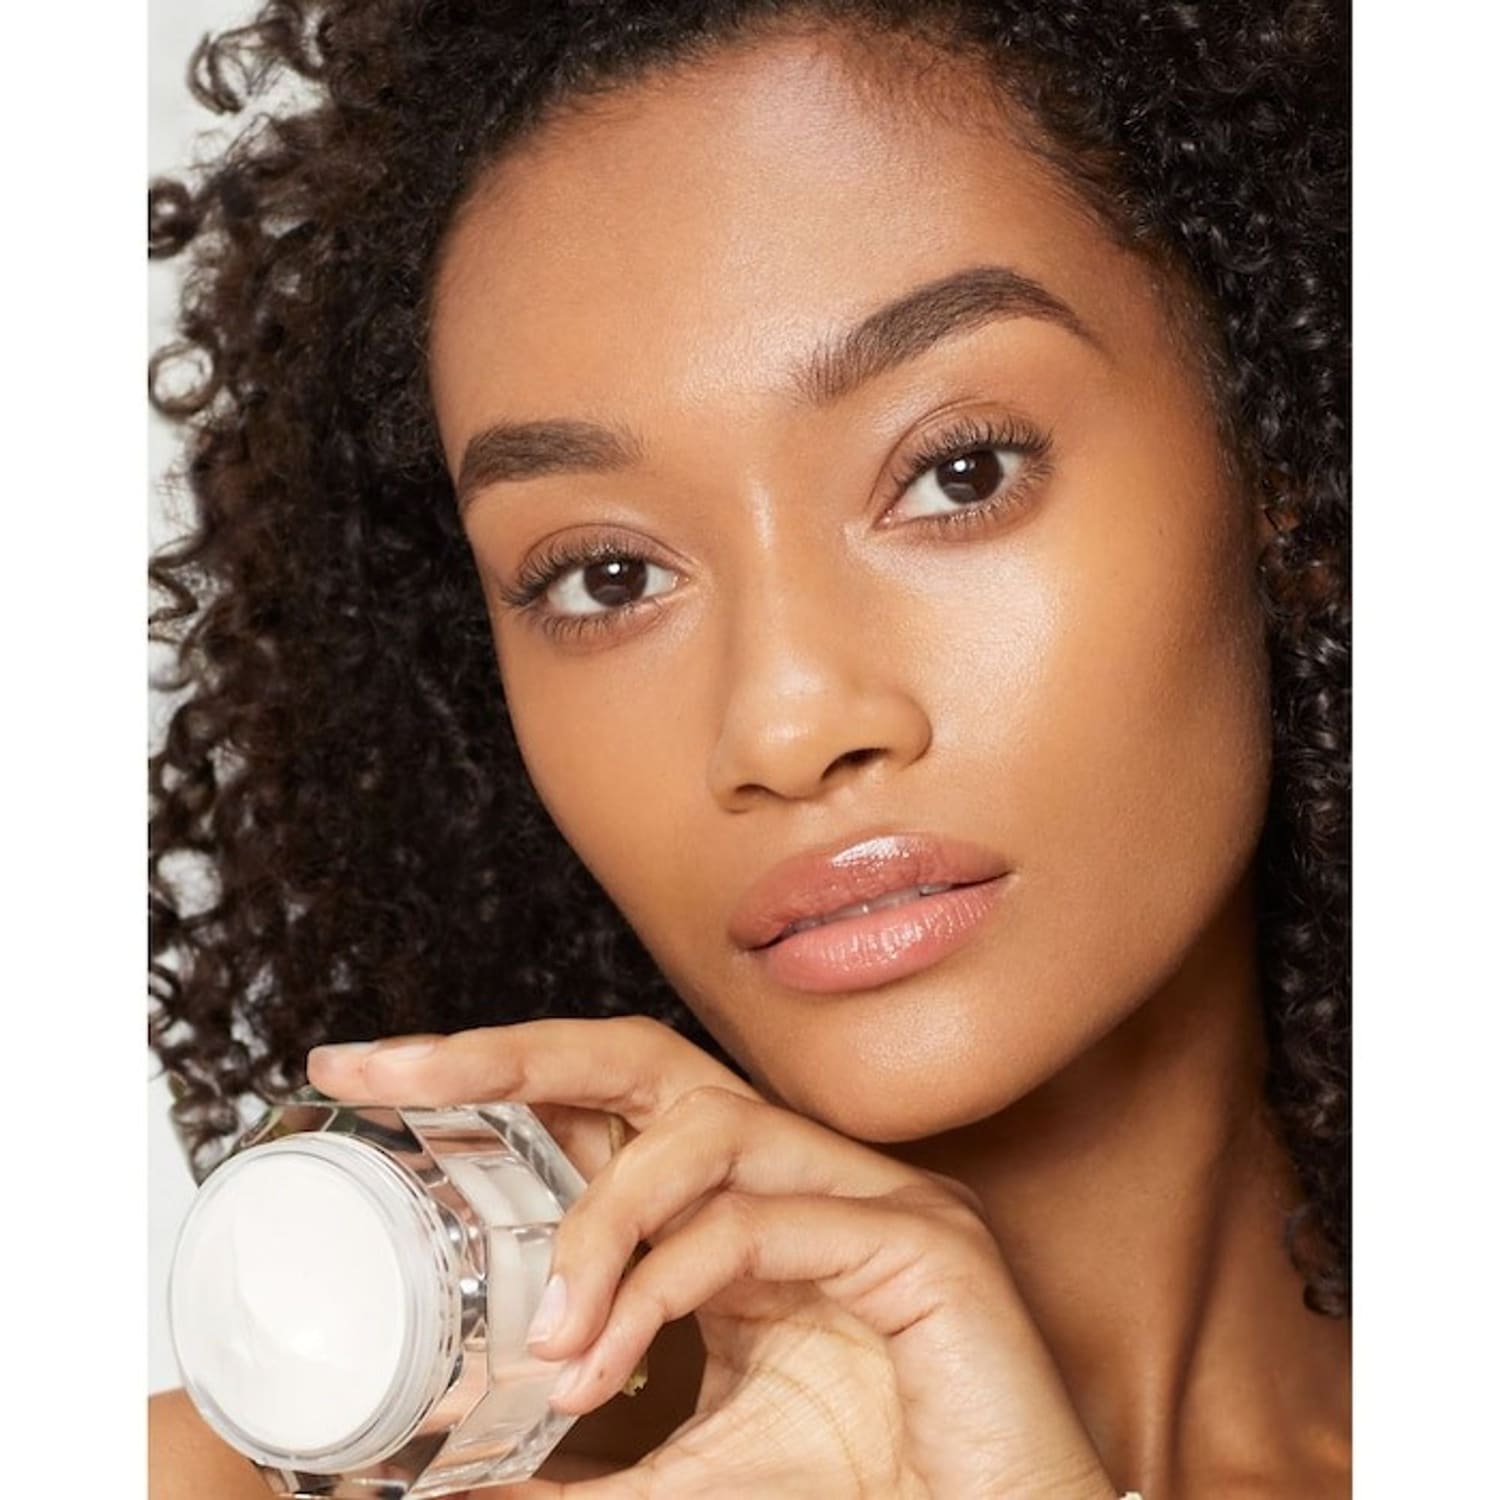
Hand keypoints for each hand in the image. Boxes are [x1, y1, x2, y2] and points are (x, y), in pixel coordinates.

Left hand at [307, 1017, 1116, 1499]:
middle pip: (643, 1059)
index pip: (613, 1112)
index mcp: (748, 1206)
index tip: (372, 1079)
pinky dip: (665, 1288)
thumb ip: (590, 1462)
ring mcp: (862, 1194)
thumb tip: (455, 1492)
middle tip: (389, 1071)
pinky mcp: (918, 1238)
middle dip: (506, 1056)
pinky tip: (614, 1368)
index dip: (496, 1082)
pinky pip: (759, 1222)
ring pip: (700, 1134)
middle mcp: (800, 1174)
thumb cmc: (864, 1491)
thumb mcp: (690, 1469)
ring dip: (597, 1229)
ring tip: (546, 1343)